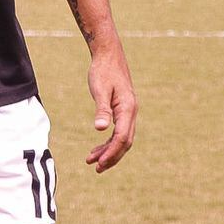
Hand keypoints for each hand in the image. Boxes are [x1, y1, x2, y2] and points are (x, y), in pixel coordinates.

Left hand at [85, 43, 137, 173]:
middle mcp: (131, 112)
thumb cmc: (103, 70)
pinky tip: (98, 147)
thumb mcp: (100, 89)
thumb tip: (100, 129)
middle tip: (96, 168)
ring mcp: (128, 112)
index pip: (122, 137)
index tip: (99, 163)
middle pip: (125, 142)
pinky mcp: (122, 110)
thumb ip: (102, 109)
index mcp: (128, 108)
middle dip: (112, 156)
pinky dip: (108, 141)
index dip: (111, 152)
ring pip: (122, 138)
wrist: (108, 55)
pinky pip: (118, 131)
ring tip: (92, 160)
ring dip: (109, 151)